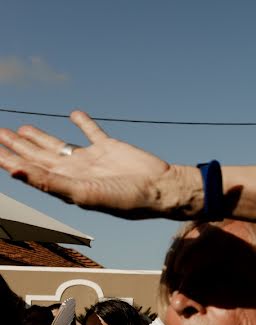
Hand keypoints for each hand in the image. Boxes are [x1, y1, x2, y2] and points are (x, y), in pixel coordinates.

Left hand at [0, 111, 181, 219]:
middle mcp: (76, 170)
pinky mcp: (110, 147)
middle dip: (17, 146)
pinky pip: (92, 131)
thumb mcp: (84, 193)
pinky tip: (73, 115)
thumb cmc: (126, 199)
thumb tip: (15, 172)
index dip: (9, 160)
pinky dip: (82, 122)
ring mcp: (92, 158)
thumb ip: (49, 182)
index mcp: (67, 183)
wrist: (161, 189)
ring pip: (59, 143)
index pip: (30, 169)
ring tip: (22, 128)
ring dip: (40, 136)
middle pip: (39, 155)